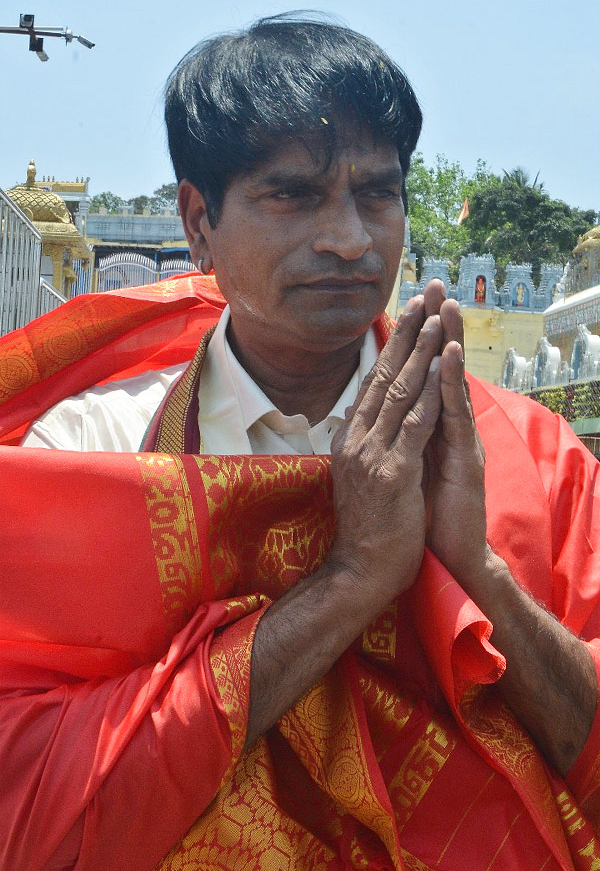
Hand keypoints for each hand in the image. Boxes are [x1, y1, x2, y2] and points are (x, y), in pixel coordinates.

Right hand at [327, 293, 442, 607]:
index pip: (371, 384)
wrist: (360, 571)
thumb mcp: (356, 477)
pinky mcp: (393, 474)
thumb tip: (358, 414)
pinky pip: (414, 425)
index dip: (390, 348)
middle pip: (383, 377)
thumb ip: (360, 443)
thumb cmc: (367, 527)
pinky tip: (441, 368)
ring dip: (420, 354)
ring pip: (400, 393)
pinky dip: (429, 393)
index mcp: (348, 440)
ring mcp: (372, 456)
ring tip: (436, 320)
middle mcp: (355, 440)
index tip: (405, 318)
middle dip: (405, 336)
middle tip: (420, 299)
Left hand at [425, 298, 488, 586]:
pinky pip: (455, 415)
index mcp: (426, 430)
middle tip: (434, 285)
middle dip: (435, 327)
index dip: (415, 342)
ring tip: (447, 304)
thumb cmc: (422, 516)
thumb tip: (373, 413)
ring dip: (449, 341)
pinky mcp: (465, 460)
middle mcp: (445, 430)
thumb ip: (397, 438)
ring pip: (451, 384)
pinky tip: (449, 354)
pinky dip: (451, 382)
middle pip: (439, 370)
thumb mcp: (402, 470)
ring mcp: (458, 442)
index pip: (420, 377)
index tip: (410, 306)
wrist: (444, 559)